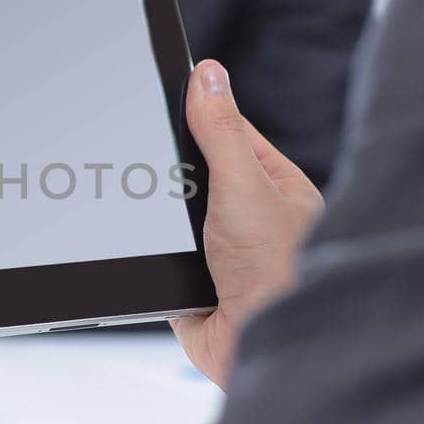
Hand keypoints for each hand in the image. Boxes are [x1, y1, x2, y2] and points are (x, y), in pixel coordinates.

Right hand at [171, 60, 323, 388]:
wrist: (260, 349)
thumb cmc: (277, 272)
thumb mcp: (245, 185)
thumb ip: (222, 130)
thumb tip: (209, 74)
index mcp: (275, 187)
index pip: (229, 133)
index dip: (197, 115)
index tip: (162, 92)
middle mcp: (248, 218)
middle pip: (193, 173)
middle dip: (171, 173)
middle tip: (148, 164)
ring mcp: (219, 252)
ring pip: (171, 217)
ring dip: (159, 221)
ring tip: (154, 215)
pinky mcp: (191, 284)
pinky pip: (157, 257)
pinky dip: (148, 256)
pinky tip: (146, 251)